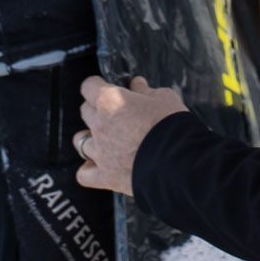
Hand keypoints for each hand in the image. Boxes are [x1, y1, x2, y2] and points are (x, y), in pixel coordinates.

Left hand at [76, 75, 187, 194]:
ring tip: (104, 139)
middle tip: (114, 112)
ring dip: (89, 137)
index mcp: (110, 101)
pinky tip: (98, 165)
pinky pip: (84, 174)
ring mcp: (100, 152)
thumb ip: (146, 90)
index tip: (105, 87)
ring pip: (80, 140)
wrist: (179, 162)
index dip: (98, 85)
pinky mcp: (105, 176)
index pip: (89, 86)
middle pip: (85, 111)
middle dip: (97, 109)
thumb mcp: (164, 98)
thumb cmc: (172, 126)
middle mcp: (99, 125)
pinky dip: (88, 169)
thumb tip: (138, 84)